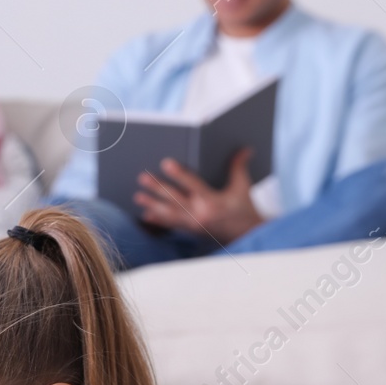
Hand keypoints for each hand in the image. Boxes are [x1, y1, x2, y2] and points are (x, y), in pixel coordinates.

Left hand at [134, 148, 262, 242]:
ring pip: (169, 214)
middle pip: (174, 199)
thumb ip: (239, 167)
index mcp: (213, 202)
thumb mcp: (243, 187)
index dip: (179, 174)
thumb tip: (244, 148)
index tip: (166, 163)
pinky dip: (158, 220)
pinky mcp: (191, 231)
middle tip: (142, 177)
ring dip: (152, 205)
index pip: (193, 185)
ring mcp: (194, 225)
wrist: (247, 236)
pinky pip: (171, 225)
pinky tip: (145, 215)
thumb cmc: (245, 209)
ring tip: (138, 196)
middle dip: (157, 188)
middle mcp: (200, 214)